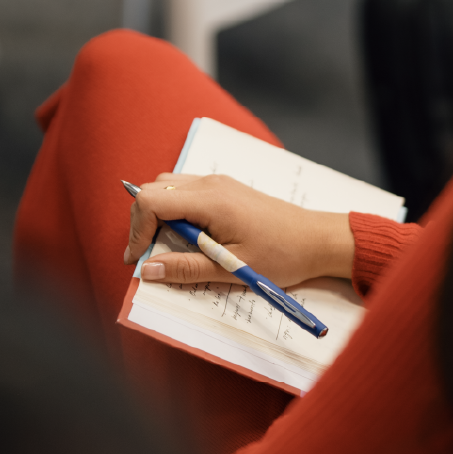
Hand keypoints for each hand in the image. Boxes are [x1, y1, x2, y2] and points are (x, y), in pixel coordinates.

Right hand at [123, 174, 354, 286]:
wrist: (316, 240)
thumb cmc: (282, 256)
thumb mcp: (231, 269)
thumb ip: (186, 269)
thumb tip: (147, 270)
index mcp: (210, 200)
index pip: (150, 201)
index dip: (136, 231)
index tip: (136, 260)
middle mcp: (210, 184)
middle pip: (153, 190)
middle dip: (141, 222)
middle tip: (145, 255)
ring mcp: (218, 183)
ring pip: (166, 187)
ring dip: (156, 215)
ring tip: (163, 247)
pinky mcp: (224, 188)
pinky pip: (184, 191)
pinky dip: (173, 210)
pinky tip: (184, 237)